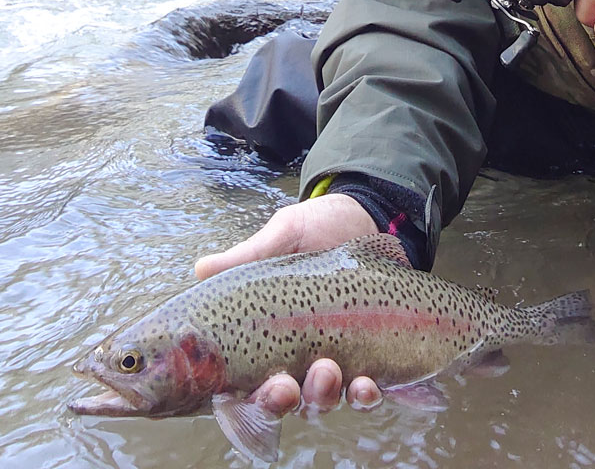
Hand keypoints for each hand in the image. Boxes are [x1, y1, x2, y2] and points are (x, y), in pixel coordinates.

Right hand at [195, 194, 381, 413]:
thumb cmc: (318, 228)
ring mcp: (332, 361)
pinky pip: (364, 392)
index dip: (236, 396)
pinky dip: (364, 395)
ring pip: (320, 401)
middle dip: (278, 402)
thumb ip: (247, 256)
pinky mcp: (369, 359)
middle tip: (284, 387)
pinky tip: (366, 383)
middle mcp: (294, 356)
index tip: (235, 392)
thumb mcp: (283, 235)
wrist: (368, 215)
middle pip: (278, 401)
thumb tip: (202, 269)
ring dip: (320, 396)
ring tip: (326, 371)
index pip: (242, 380)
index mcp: (264, 333)